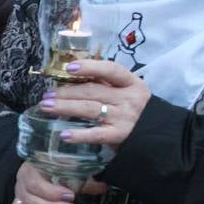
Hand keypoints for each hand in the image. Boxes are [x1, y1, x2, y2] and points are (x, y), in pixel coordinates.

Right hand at [8, 163, 107, 203]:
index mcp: (33, 171)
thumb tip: (102, 187)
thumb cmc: (57, 173)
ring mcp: (18, 201)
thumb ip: (83, 180)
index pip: (36, 181)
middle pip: (30, 199)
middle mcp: (22, 186)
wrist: (39, 175)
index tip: (71, 196)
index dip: (51, 191)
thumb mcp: (69, 172)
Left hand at [36, 59, 150, 147]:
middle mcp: (128, 99)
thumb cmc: (134, 108)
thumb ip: (106, 83)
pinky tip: (64, 135)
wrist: (158, 134)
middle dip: (66, 92)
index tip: (68, 68)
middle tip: (46, 95)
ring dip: (65, 107)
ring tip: (46, 107)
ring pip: (90, 109)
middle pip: (93, 91)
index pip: (111, 70)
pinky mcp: (120, 136)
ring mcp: (124, 117)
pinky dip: (80, 135)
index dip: (89, 67)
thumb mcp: (126, 91)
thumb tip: (73, 75)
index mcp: (131, 83)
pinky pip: (97, 134)